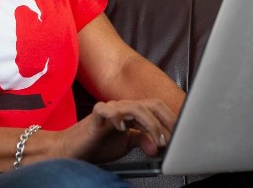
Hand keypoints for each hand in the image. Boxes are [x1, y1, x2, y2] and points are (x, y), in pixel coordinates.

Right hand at [56, 99, 176, 163]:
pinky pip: (108, 110)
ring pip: (135, 107)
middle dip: (165, 120)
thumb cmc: (98, 144)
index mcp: (132, 112)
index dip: (171, 120)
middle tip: (172, 139)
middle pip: (150, 104)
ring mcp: (110, 109)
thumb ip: (142, 141)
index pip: (157, 108)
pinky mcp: (96, 115)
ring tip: (157, 140)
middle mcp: (123, 107)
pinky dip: (118, 117)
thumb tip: (158, 147)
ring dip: (150, 124)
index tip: (181, 135)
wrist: (71, 148)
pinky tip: (123, 129)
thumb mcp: (126, 144)